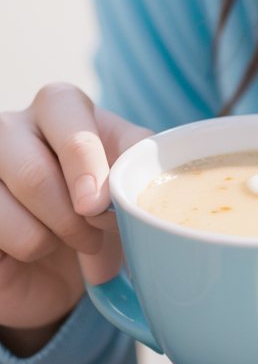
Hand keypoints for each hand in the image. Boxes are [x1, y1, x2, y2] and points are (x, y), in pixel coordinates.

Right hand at [0, 83, 151, 351]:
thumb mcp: (125, 173)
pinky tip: (37, 247)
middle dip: (71, 216)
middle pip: (34, 172)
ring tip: (71, 238)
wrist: (65, 257)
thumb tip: (137, 171)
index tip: (98, 202)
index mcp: (57, 106)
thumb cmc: (99, 202)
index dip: (83, 158)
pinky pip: (0, 237)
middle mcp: (12, 128)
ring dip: (53, 238)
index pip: (63, 108)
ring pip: (13, 213)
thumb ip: (135, 160)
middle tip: (94, 230)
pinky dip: (28, 252)